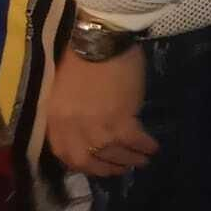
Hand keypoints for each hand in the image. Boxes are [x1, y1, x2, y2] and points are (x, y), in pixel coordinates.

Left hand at [46, 45, 157, 177]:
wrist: (100, 41)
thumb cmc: (81, 57)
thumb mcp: (64, 90)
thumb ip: (72, 112)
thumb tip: (91, 124)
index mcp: (57, 121)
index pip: (64, 153)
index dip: (80, 162)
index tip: (94, 164)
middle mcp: (74, 129)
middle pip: (88, 160)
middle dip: (106, 168)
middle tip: (121, 169)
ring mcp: (98, 126)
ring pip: (113, 152)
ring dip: (129, 160)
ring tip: (141, 161)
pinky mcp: (122, 118)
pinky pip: (134, 139)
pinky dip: (144, 145)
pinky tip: (153, 146)